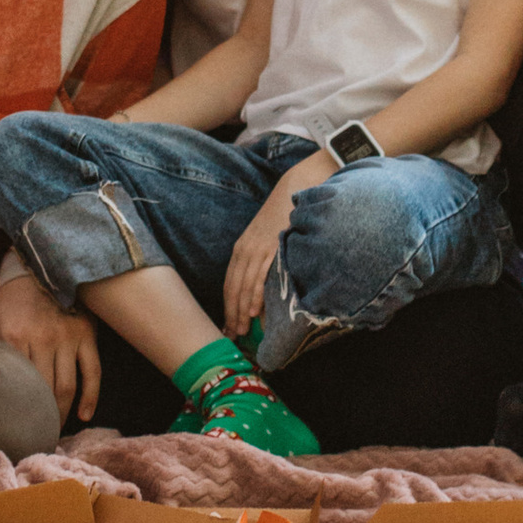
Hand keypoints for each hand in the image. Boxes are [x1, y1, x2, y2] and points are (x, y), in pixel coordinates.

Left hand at [0, 269, 100, 422]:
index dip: (18, 410)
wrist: (40, 267)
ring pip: (68, 387)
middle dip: (43, 418)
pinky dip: (91, 397)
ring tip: (57, 428)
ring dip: (63, 412)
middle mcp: (43, 338)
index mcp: (15, 337)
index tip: (16, 428)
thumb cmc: (13, 301)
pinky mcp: (86, 334)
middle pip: (44, 391)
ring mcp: (68, 337)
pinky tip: (85, 415)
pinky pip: (92, 372)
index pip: (18, 384)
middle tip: (39, 435)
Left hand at [224, 153, 328, 334]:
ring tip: (240, 331)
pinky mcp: (272, 246)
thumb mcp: (266, 237)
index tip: (226, 324)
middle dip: (231, 314)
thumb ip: (263, 258)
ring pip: (244, 286)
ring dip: (241, 311)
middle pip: (233, 288)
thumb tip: (264, 285)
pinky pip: (261, 276)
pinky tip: (254, 312)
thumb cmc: (284, 214)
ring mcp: (257, 248)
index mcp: (241, 248)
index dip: (227, 306)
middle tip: (230, 336)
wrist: (296, 187)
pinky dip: (255, 295)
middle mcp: (245, 249)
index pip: (229, 282)